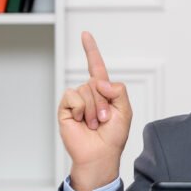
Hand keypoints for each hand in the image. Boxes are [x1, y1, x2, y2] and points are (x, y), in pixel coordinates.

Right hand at [58, 32, 132, 190]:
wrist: (99, 156)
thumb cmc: (113, 137)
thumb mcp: (125, 111)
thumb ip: (119, 91)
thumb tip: (100, 81)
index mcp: (103, 92)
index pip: (96, 67)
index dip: (90, 50)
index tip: (85, 35)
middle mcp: (88, 94)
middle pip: (96, 81)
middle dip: (103, 101)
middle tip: (104, 120)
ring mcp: (76, 101)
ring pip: (86, 89)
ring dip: (93, 109)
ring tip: (93, 124)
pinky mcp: (65, 108)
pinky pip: (72, 96)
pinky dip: (80, 109)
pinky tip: (80, 122)